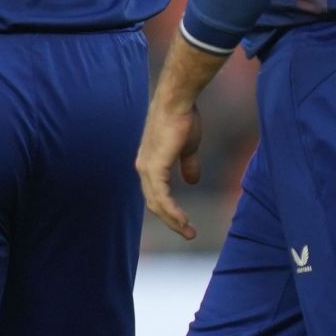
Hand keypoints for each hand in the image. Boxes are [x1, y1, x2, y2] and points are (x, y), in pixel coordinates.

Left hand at [135, 98, 204, 240]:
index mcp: (150, 164)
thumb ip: (188, 165)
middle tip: (189, 233)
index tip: (186, 223)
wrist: (178, 102)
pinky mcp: (154, 166)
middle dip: (172, 220)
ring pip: (157, 203)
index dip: (170, 210)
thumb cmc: (183, 120)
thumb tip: (192, 181)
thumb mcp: (188, 148)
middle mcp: (143, 168)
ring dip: (173, 220)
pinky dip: (172, 211)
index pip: (156, 194)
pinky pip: (162, 196)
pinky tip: (183, 221)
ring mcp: (147, 168)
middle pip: (154, 203)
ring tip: (189, 232)